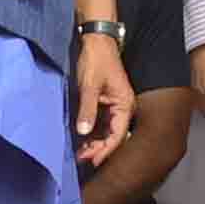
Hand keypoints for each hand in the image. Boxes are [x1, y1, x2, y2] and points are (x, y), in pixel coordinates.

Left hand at [70, 32, 132, 164]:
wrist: (96, 42)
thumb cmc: (96, 61)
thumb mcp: (89, 86)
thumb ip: (87, 109)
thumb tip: (83, 131)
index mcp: (125, 105)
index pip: (117, 134)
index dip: (105, 149)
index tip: (92, 161)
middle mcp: (123, 108)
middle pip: (113, 135)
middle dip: (98, 149)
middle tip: (81, 160)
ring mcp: (114, 106)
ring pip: (106, 130)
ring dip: (94, 142)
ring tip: (79, 154)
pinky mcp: (104, 103)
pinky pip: (100, 122)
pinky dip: (92, 132)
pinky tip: (82, 140)